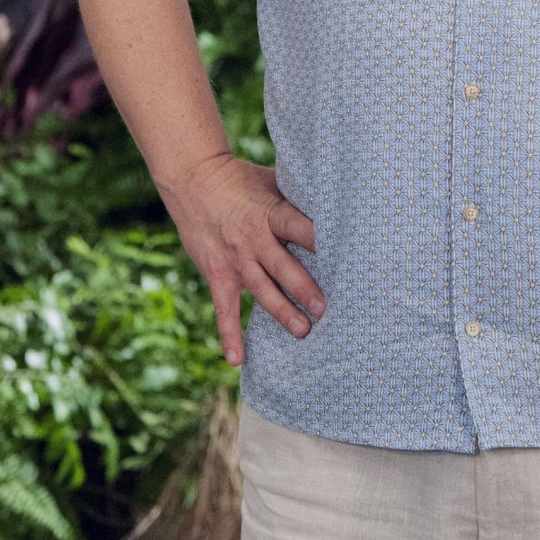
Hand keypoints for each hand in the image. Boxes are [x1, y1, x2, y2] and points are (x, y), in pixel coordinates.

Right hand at [158, 152, 325, 366]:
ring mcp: (235, 259)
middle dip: (304, 289)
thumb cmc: (241, 179)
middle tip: (324, 309)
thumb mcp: (272, 182)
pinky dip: (229, 335)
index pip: (300, 229)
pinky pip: (224, 309)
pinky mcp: (217, 273)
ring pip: (261, 290)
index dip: (320, 242)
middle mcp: (254, 239)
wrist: (193, 180)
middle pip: (283, 267)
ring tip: (303, 332)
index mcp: (271, 213)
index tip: (345, 257)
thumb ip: (296, 199)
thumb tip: (335, 205)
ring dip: (282, 312)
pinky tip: (237, 360)